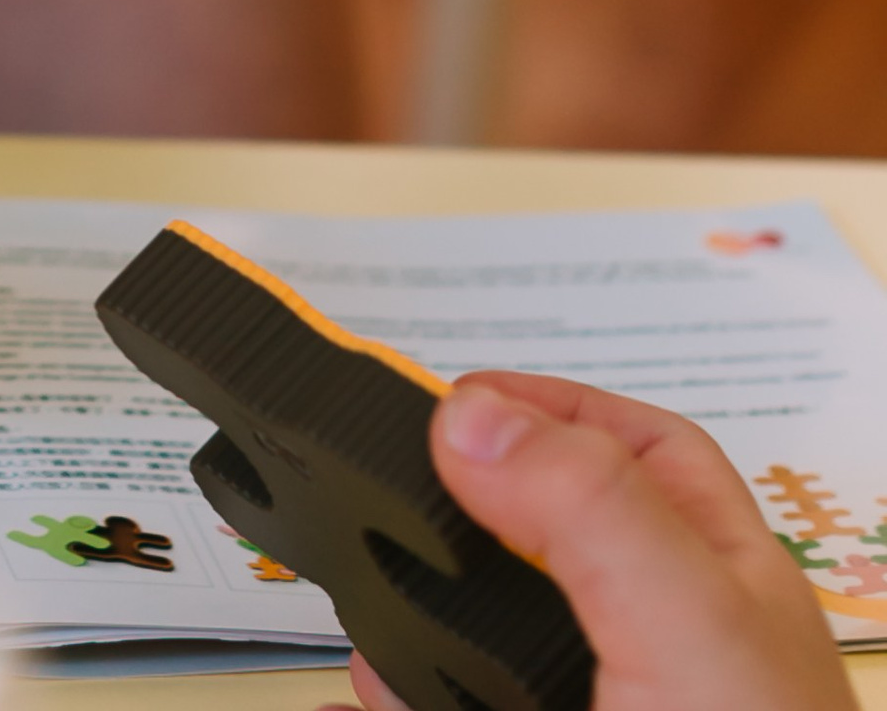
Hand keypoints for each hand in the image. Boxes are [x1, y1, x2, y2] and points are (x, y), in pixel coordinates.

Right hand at [342, 374, 851, 710]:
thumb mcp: (691, 627)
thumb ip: (589, 511)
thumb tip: (472, 416)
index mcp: (724, 584)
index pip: (641, 453)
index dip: (549, 409)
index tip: (448, 406)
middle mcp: (667, 648)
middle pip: (547, 542)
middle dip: (454, 517)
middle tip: (372, 498)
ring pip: (496, 640)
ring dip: (417, 616)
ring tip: (362, 608)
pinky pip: (465, 704)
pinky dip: (410, 693)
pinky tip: (374, 687)